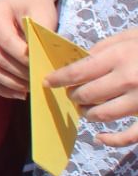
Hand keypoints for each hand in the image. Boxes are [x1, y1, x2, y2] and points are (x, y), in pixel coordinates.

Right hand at [0, 0, 57, 98]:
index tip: (42, 65)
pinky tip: (19, 93)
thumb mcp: (42, 11)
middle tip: (40, 81)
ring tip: (31, 88)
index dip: (24, 57)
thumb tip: (40, 59)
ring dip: (11, 83)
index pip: (6, 41)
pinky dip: (1, 88)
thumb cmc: (35, 2)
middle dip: (19, 73)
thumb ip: (39, 33)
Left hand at [46, 28, 137, 145]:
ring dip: (89, 113)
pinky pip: (129, 136)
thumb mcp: (131, 37)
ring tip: (87, 109)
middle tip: (72, 95)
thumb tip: (79, 60)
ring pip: (102, 115)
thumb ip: (105, 48)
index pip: (76, 72)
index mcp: (118, 57)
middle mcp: (127, 80)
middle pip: (86, 95)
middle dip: (74, 96)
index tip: (47, 82)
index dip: (58, 79)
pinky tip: (100, 137)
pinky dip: (111, 139)